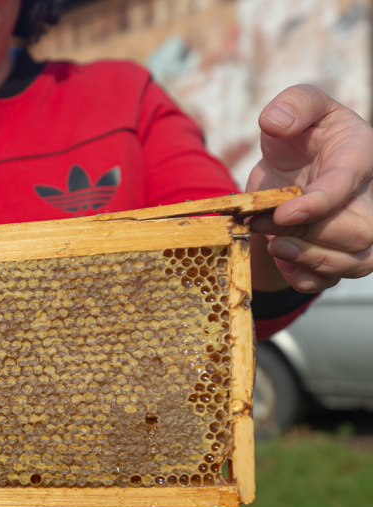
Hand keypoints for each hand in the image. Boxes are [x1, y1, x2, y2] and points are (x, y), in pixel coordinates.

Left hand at [246, 85, 372, 292]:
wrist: (292, 165)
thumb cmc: (302, 134)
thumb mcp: (301, 105)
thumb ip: (294, 104)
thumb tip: (274, 121)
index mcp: (360, 157)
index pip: (347, 187)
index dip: (319, 204)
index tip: (283, 213)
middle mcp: (367, 198)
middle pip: (358, 233)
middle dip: (308, 235)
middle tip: (264, 225)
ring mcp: (355, 229)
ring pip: (355, 263)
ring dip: (310, 261)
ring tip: (275, 246)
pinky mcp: (336, 253)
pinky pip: (329, 281)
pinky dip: (304, 278)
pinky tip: (283, 260)